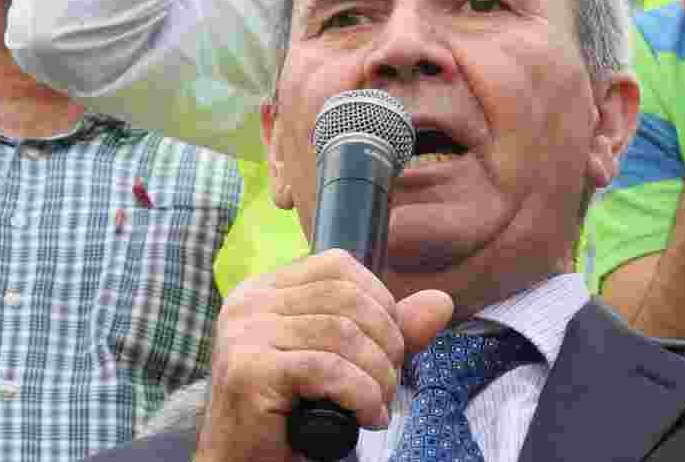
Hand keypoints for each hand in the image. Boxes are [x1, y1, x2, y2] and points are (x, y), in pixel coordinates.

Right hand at [193, 250, 453, 461]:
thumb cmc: (292, 416)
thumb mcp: (346, 363)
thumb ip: (388, 331)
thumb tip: (442, 301)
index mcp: (265, 289)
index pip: (338, 267)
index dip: (379, 301)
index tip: (388, 346)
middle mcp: (248, 303)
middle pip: (346, 299)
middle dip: (386, 343)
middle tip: (389, 384)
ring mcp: (243, 334)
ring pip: (342, 334)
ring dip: (377, 376)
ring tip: (378, 404)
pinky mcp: (247, 371)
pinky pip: (328, 369)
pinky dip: (361, 395)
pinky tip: (367, 418)